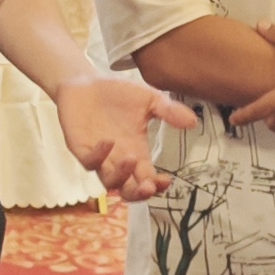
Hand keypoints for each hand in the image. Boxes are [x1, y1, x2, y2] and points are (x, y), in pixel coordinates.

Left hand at [55, 73, 194, 201]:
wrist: (86, 81)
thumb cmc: (117, 93)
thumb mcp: (149, 99)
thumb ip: (169, 111)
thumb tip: (193, 121)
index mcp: (137, 152)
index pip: (148, 178)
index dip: (157, 185)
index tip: (166, 180)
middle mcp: (119, 159)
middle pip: (128, 190)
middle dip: (138, 193)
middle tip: (147, 187)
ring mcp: (99, 157)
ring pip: (109, 182)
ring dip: (121, 176)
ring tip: (131, 159)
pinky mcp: (81, 148)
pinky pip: (89, 162)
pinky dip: (98, 157)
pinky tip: (108, 142)